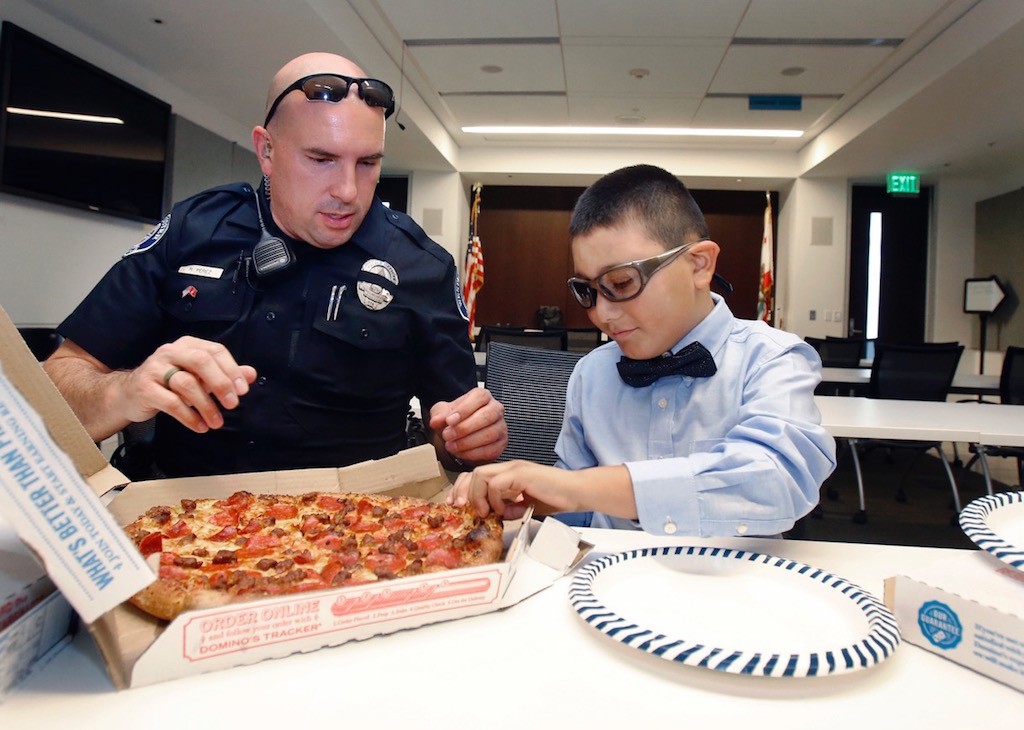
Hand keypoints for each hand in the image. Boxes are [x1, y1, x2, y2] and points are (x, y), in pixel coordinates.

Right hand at [119, 336, 256, 432]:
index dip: (231, 370)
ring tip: (217, 423)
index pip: (215, 351)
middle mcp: (170, 352)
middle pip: (201, 362)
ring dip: (206, 406)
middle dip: (221, 383)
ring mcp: (155, 369)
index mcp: (187, 345)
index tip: (243, 390)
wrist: (129, 394)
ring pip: (186, 384)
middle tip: (233, 405)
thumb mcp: (199, 377)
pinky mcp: (145, 388)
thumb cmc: (170, 384)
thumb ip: (225, 374)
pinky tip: (200, 426)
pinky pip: (171, 403)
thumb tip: (252, 374)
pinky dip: (189, 417)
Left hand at [428, 386, 506, 465]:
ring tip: (451, 446)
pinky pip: (490, 450)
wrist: (460, 436)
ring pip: (490, 434)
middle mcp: (495, 409)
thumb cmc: (455, 421)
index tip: (449, 420)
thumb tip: (435, 421)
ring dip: (467, 442)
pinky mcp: (501, 444)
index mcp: (483, 396)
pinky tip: (460, 453)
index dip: (464, 409)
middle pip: (487, 416)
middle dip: (464, 428)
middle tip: (447, 435)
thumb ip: (439, 415)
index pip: (479, 397)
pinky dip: (473, 453)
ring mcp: (501, 427)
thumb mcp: (443, 413)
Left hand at [447, 460, 579, 519]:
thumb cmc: (557, 498)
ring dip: (478, 496)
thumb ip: (511, 508)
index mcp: (508, 474)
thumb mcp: (527, 507)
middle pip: (474, 472)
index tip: (457, 506)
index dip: (463, 489)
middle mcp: (509, 467)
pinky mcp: (522, 474)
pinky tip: (505, 510)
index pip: (477, 475)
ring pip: (481, 475)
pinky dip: (495, 499)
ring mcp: (515, 468)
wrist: (577, 492)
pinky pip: (497, 484)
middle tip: (462, 509)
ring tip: (486, 512)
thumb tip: (498, 515)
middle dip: (463, 491)